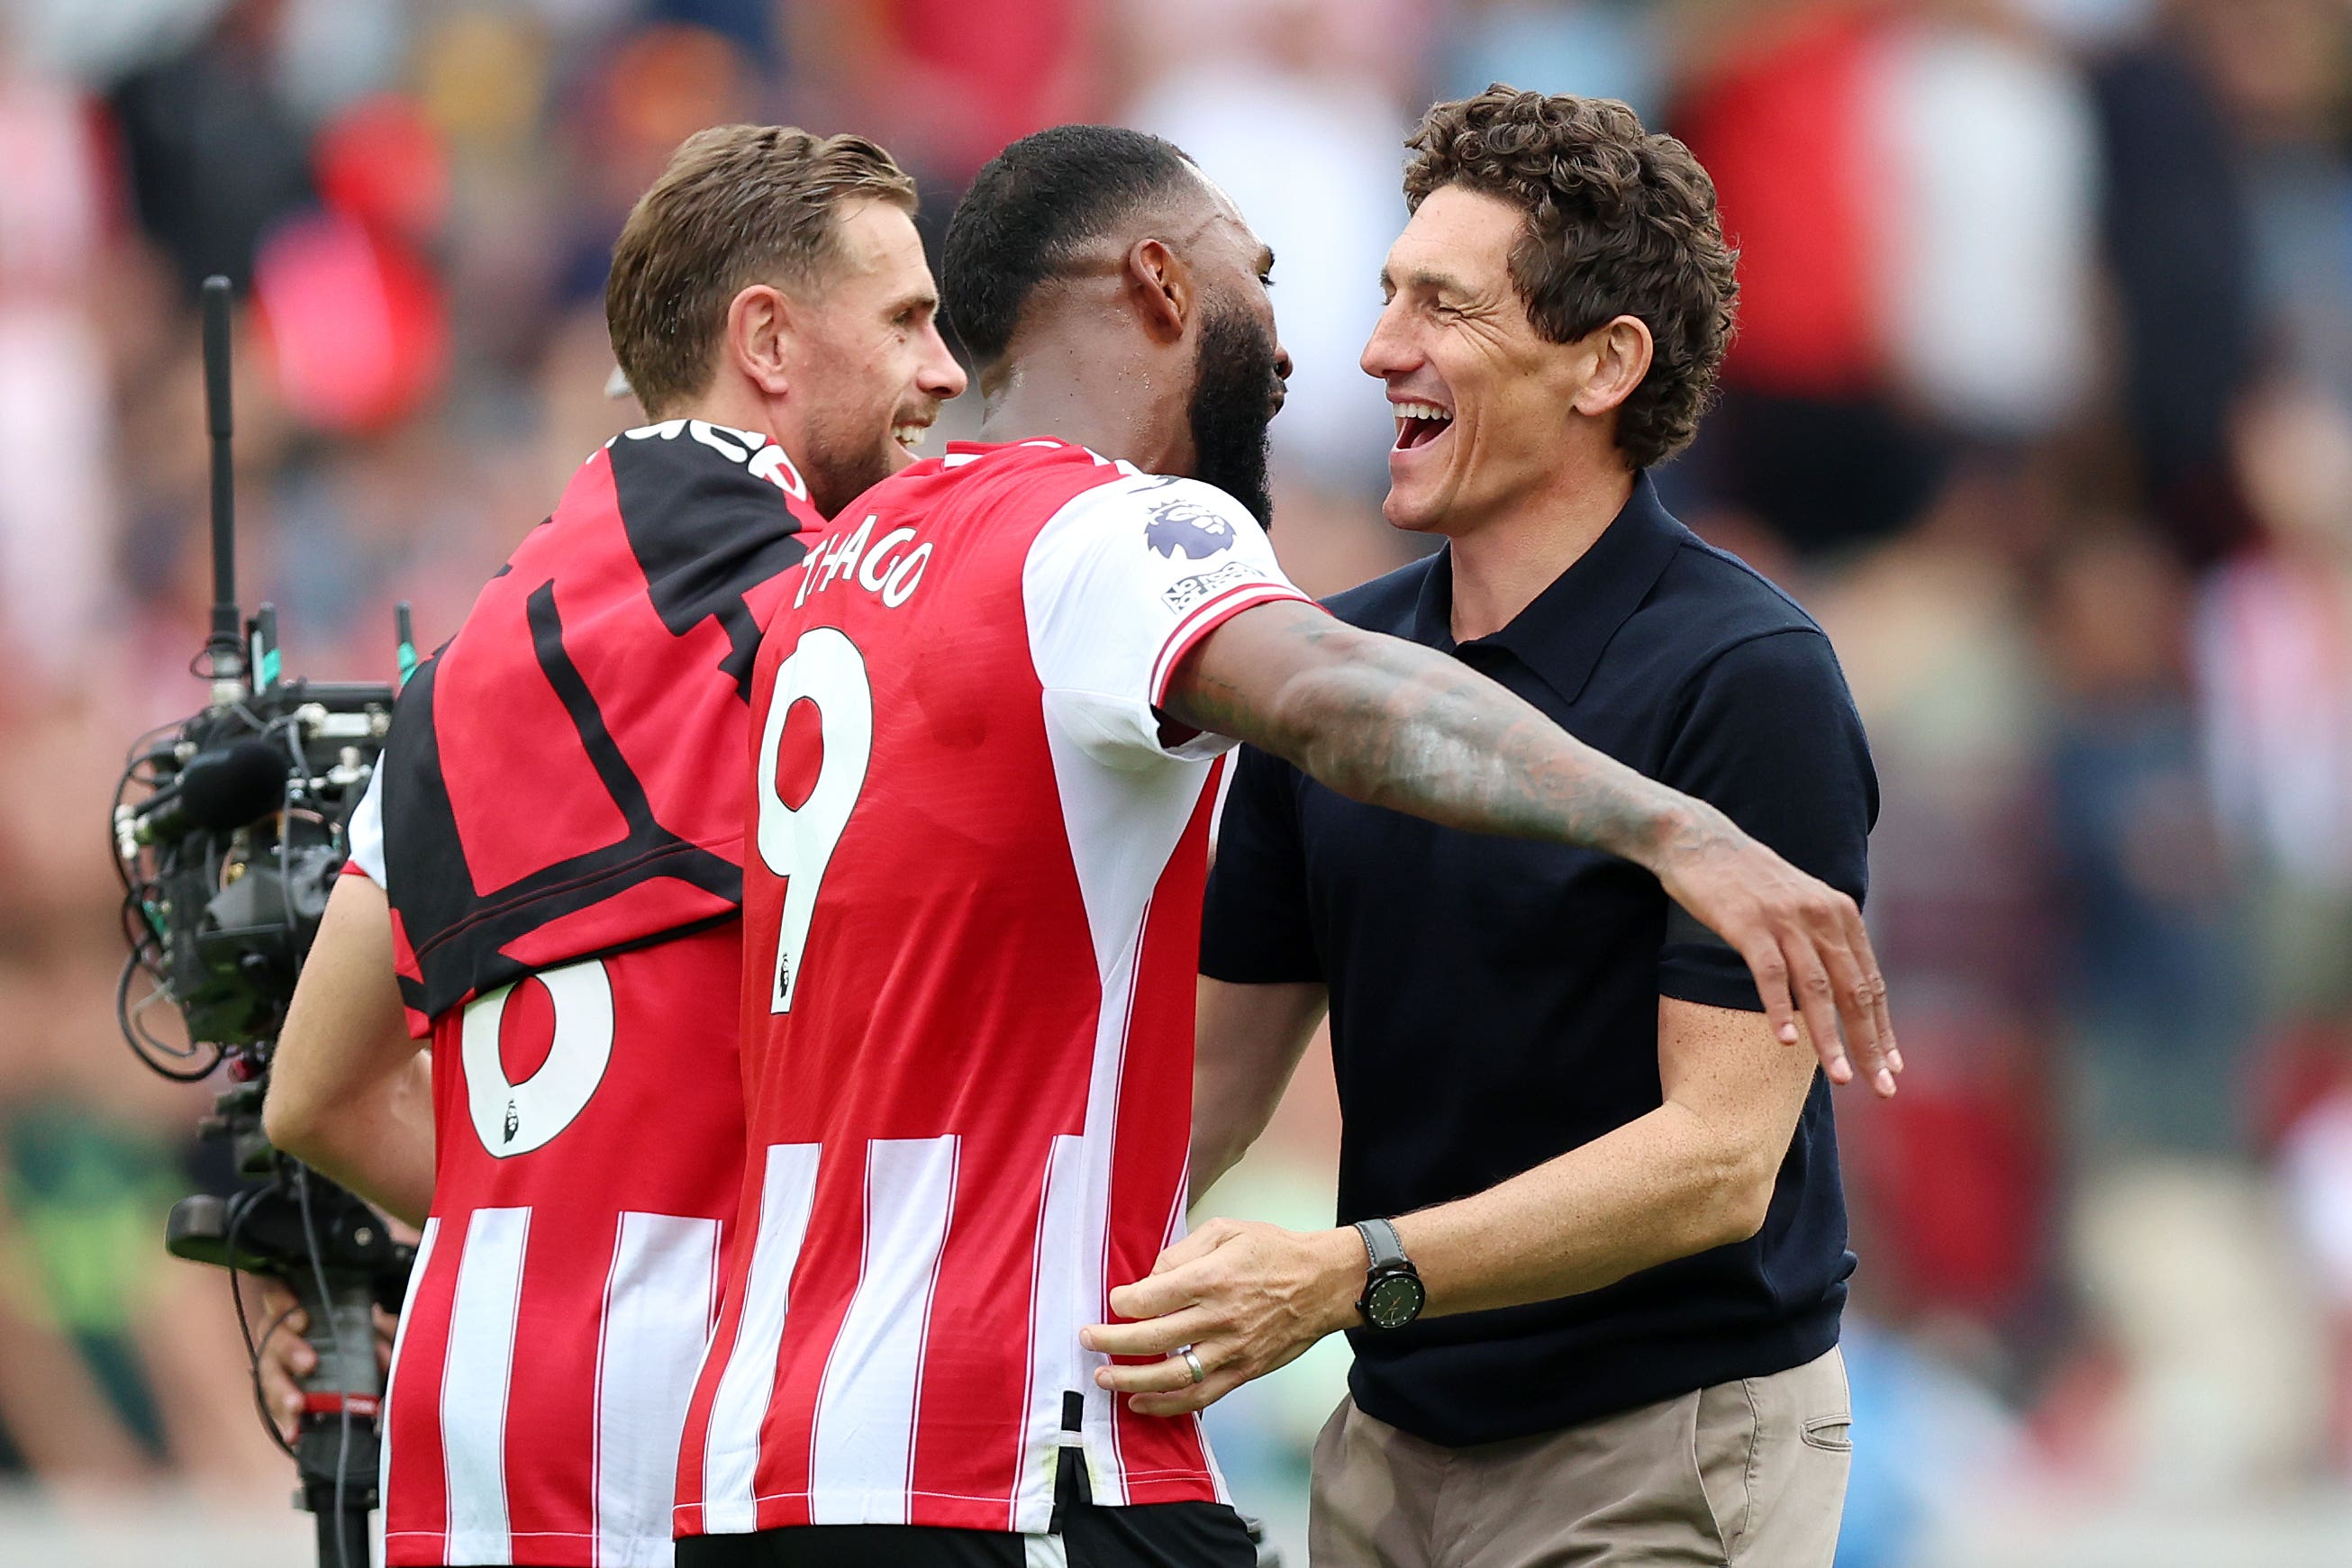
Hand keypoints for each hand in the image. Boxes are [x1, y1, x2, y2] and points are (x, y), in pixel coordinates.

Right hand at [253, 1280, 396, 1443]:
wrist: (353, 1366)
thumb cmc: (358, 1336)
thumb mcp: (373, 1327)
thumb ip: (380, 1328)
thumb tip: (380, 1328)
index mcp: (296, 1309)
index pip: (278, 1298)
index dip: (283, 1305)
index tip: (302, 1319)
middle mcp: (279, 1336)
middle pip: (273, 1339)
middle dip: (289, 1351)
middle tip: (309, 1363)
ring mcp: (274, 1367)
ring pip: (268, 1375)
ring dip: (282, 1391)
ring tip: (298, 1405)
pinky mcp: (277, 1395)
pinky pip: (274, 1407)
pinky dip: (285, 1420)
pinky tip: (294, 1433)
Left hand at [1083, 1218, 1360, 1416]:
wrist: (1324, 1282)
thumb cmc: (1274, 1251)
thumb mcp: (1226, 1230)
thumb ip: (1183, 1252)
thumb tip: (1150, 1280)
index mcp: (1213, 1278)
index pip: (1152, 1297)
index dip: (1123, 1303)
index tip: (1113, 1301)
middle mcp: (1220, 1317)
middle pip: (1153, 1339)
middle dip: (1111, 1342)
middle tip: (1087, 1339)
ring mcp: (1232, 1350)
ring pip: (1172, 1376)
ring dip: (1131, 1381)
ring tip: (1103, 1378)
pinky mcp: (1243, 1371)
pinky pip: (1200, 1397)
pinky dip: (1167, 1405)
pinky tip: (1141, 1403)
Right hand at [1647, 802, 1899, 1096]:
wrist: (1700, 840)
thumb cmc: (1747, 879)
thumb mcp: (1798, 902)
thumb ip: (1822, 939)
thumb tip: (1839, 986)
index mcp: (1840, 914)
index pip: (1870, 983)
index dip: (1883, 1029)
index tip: (1893, 1067)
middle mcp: (1822, 916)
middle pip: (1854, 992)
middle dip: (1870, 1044)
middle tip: (1882, 1087)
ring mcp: (1786, 919)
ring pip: (1818, 990)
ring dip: (1831, 1039)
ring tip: (1841, 1078)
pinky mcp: (1750, 924)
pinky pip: (1771, 975)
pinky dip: (1781, 1010)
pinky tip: (1786, 1042)